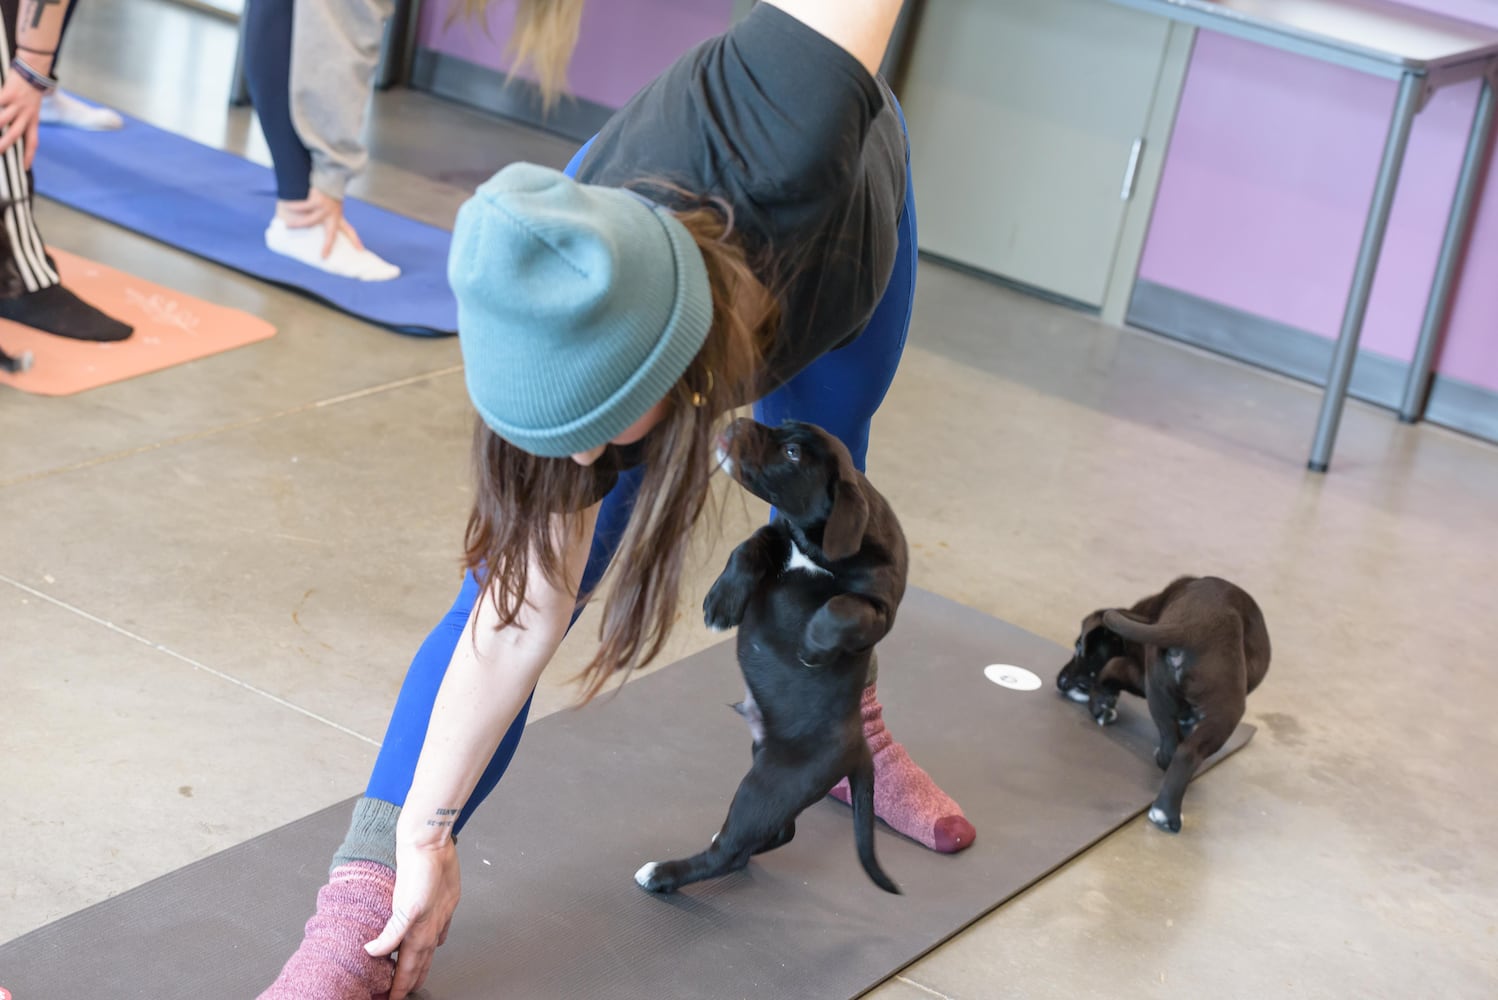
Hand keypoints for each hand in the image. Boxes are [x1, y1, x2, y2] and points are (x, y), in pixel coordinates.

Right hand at [0, 72, 43, 168]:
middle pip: (15, 133)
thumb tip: (11, 132)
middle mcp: (27, 114)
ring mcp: (17, 104)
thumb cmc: (29, 92)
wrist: (33, 71)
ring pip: (2, 119)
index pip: (33, 142)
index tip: (25, 168)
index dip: (29, 155)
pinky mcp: (9, 93)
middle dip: (4, 145)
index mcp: (34, 120)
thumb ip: (24, 120)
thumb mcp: (32, 109)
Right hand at [279, 188, 364, 258]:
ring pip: (310, 221)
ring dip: (297, 224)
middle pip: (331, 234)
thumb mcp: (332, 203)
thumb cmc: (328, 190)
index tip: (360, 250)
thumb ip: (326, 213)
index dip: (355, 241)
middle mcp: (334, 213)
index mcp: (338, 215)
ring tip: (287, 226)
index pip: (349, 230)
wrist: (329, 173)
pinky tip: (286, 206)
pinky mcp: (316, 199)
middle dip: (327, 246)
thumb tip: (307, 220)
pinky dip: (293, 206)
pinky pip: (302, 206)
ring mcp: (325, 208)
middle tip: (323, 257)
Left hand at [365, 840, 461, 998]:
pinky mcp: (442, 902)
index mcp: (421, 930)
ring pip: (429, 949)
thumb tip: (374, 951)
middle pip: (421, 964)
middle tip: (402, 994)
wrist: (430, 841)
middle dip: (412, 982)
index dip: (400, 987)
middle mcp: (431, 926)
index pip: (409, 969)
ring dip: (421, 965)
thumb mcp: (405, 905)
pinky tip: (432, 942)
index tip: (393, 999)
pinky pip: (438, 930)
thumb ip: (393, 933)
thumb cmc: (420, 867)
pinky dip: (431, 942)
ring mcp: (439, 915)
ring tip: (415, 976)